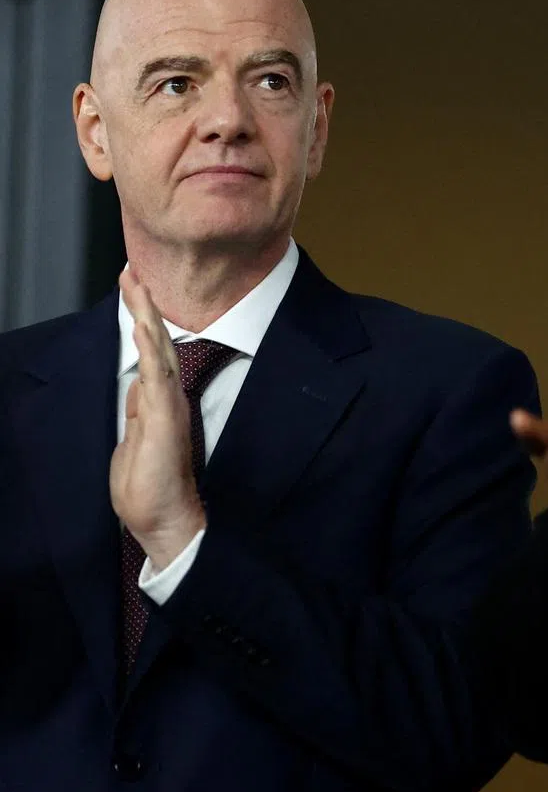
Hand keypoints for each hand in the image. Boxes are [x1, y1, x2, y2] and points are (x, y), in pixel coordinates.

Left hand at [110, 269, 204, 571]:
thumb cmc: (150, 492)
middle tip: (133, 269)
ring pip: (159, 351)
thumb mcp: (135, 443)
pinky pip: (158, 376)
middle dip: (144, 305)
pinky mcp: (167, 419)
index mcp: (158, 403)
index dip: (142, 319)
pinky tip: (145, 325)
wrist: (166, 522)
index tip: (133, 288)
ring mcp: (169, 407)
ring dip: (147, 316)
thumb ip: (139, 412)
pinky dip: (151, 349)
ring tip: (137, 284)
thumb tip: (138, 385)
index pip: (150, 352)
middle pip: (156, 342)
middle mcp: (168, 399)